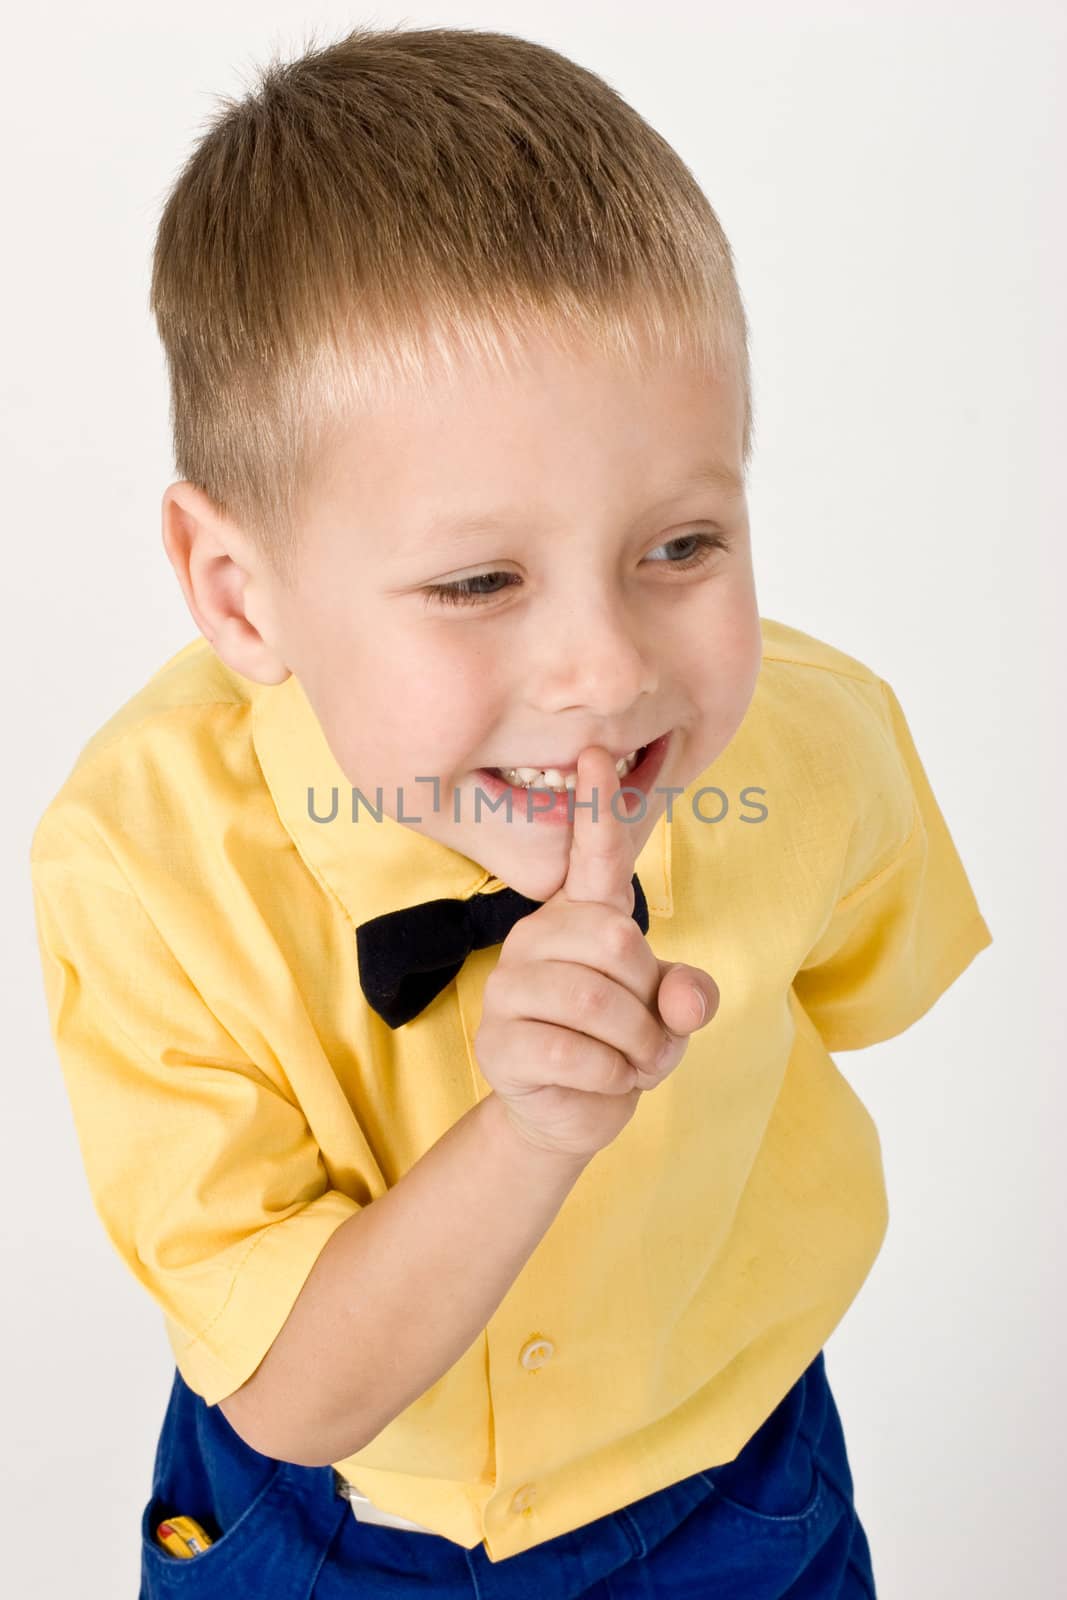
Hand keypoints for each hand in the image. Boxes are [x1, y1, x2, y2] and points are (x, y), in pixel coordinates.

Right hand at [473, 745, 718, 1161]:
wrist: (573, 1112)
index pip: (592, 856)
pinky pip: (574, 1054)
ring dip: (638, 1046)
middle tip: (654, 1037)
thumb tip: (681, 1001)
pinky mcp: (499, 1041)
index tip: (598, 753)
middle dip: (651, 999)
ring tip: (636, 1063)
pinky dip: (612, 1078)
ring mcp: (510, 987)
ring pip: (595, 1001)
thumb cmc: (622, 1044)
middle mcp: (536, 938)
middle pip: (615, 940)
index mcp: (581, 918)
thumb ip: (688, 996)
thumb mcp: (670, 1016)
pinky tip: (606, 1083)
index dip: (598, 807)